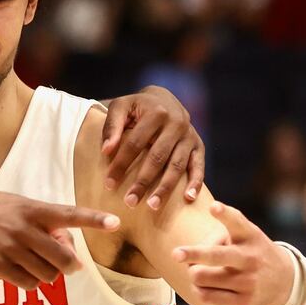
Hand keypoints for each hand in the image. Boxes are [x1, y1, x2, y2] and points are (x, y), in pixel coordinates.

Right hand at [0, 192, 119, 291]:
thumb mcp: (17, 205)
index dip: (93, 219)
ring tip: (32, 264)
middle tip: (67, 266)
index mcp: (32, 209)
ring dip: (47, 275)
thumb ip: (43, 222)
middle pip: (63, 257)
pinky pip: (28, 284)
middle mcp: (24, 228)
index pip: (69, 214)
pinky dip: (30, 283)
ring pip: (47, 274)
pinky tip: (19, 273)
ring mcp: (10, 247)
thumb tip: (67, 246)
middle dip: (70, 266)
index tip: (115, 223)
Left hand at [102, 86, 204, 211]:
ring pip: (177, 165)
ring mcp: (189, 136)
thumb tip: (106, 150)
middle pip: (157, 157)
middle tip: (130, 202)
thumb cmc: (136, 107)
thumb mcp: (121, 107)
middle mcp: (176, 123)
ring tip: (153, 205)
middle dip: (143, 181)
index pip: (135, 143)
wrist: (164, 99)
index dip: (121, 164)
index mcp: (156, 113)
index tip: (109, 184)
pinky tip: (188, 198)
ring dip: (166, 187)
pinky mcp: (199, 145)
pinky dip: (195, 182)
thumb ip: (112, 126)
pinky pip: (198, 165)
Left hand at [173, 200, 296, 304]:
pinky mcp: (245, 302)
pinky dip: (197, 290)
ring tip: (199, 272)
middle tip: (176, 254)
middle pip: (216, 255)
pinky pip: (205, 296)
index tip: (214, 207)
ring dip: (193, 274)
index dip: (224, 214)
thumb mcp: (243, 235)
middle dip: (194, 254)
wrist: (284, 281)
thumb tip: (188, 258)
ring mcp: (249, 281)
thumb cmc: (250, 252)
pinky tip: (203, 287)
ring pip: (200, 277)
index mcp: (248, 235)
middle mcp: (250, 257)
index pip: (236, 221)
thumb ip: (216, 236)